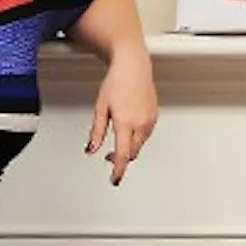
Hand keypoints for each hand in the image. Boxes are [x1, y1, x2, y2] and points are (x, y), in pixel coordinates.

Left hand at [85, 53, 157, 184]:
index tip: (115, 180)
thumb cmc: (116, 82)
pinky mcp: (154, 116)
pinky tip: (129, 130)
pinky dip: (137, 138)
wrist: (133, 66)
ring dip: (129, 148)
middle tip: (108, 158)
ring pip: (140, 145)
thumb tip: (91, 149)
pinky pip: (146, 135)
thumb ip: (96, 131)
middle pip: (133, 153)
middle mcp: (141, 123)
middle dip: (121, 159)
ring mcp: (150, 120)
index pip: (122, 155)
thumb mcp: (100, 108)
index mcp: (125, 122)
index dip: (118, 171)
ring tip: (117, 142)